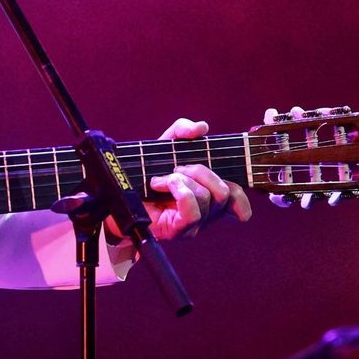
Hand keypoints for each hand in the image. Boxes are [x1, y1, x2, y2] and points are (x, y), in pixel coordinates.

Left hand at [139, 118, 251, 240]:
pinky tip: (160, 184)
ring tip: (164, 178)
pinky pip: (192, 210)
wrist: (118, 194)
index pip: (238, 204)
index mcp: (209, 197)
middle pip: (225, 192)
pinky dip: (178, 189)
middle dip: (201, 171)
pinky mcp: (178, 230)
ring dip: (182, 179)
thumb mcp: (166, 145)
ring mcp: (193, 225)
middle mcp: (205, 214)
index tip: (228, 180)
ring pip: (207, 198)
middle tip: (178, 169)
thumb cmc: (146, 173)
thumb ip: (183, 130)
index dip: (240, 198)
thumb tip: (201, 128)